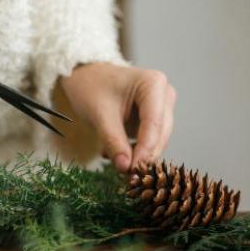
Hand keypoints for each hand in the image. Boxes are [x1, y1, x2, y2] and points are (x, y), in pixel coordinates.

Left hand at [59, 63, 175, 172]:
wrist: (85, 77)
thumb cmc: (91, 87)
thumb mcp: (99, 115)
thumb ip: (113, 141)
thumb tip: (124, 167)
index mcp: (153, 84)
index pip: (154, 124)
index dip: (145, 150)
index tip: (132, 170)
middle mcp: (164, 94)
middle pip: (160, 134)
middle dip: (143, 155)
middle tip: (124, 174)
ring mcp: (162, 106)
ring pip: (157, 141)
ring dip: (138, 155)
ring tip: (114, 160)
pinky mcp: (155, 118)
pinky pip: (149, 140)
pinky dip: (134, 150)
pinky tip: (115, 153)